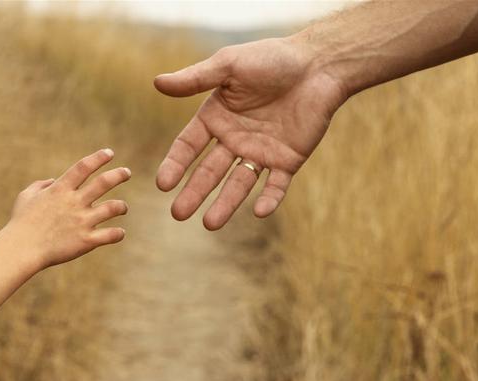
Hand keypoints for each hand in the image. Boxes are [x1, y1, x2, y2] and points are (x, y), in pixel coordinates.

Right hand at [7, 149, 130, 268]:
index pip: (83, 166)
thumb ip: (40, 186)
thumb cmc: (21, 223)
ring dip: (122, 206)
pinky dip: (119, 233)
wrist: (20, 250)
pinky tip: (119, 232)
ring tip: (123, 208)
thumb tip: (53, 181)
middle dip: (118, 174)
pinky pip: (111, 235)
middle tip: (127, 172)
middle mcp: (74, 202)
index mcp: (60, 190)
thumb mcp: (25, 197)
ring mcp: (82, 221)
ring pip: (113, 208)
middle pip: (103, 182)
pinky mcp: (86, 241)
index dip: (98, 157)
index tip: (109, 153)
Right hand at [154, 36, 346, 229]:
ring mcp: (260, 152)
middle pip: (209, 172)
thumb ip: (196, 78)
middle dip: (193, 192)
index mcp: (216, 118)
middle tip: (178, 214)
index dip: (175, 165)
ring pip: (239, 184)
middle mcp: (234, 139)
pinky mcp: (287, 161)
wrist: (320, 64)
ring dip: (225, 204)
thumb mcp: (230, 65)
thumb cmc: (273, 58)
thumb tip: (157, 83)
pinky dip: (270, 199)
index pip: (188, 147)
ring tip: (209, 224)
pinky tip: (260, 211)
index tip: (163, 184)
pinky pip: (276, 185)